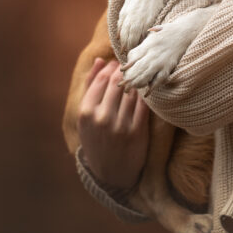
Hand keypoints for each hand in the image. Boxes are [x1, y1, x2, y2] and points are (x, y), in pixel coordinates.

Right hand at [77, 58, 149, 189]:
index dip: (112, 67)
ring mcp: (120, 125)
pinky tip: (146, 90)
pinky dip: (146, 94)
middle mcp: (102, 118)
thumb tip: (99, 60)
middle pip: (118, 82)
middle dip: (126, 71)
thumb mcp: (86, 116)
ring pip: (132, 92)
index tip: (118, 63)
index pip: (101, 79)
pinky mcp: (137, 131)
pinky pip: (144, 104)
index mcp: (86, 112)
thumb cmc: (96, 138)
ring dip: (137, 81)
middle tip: (132, 66)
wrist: (111, 172)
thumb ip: (91, 86)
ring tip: (139, 77)